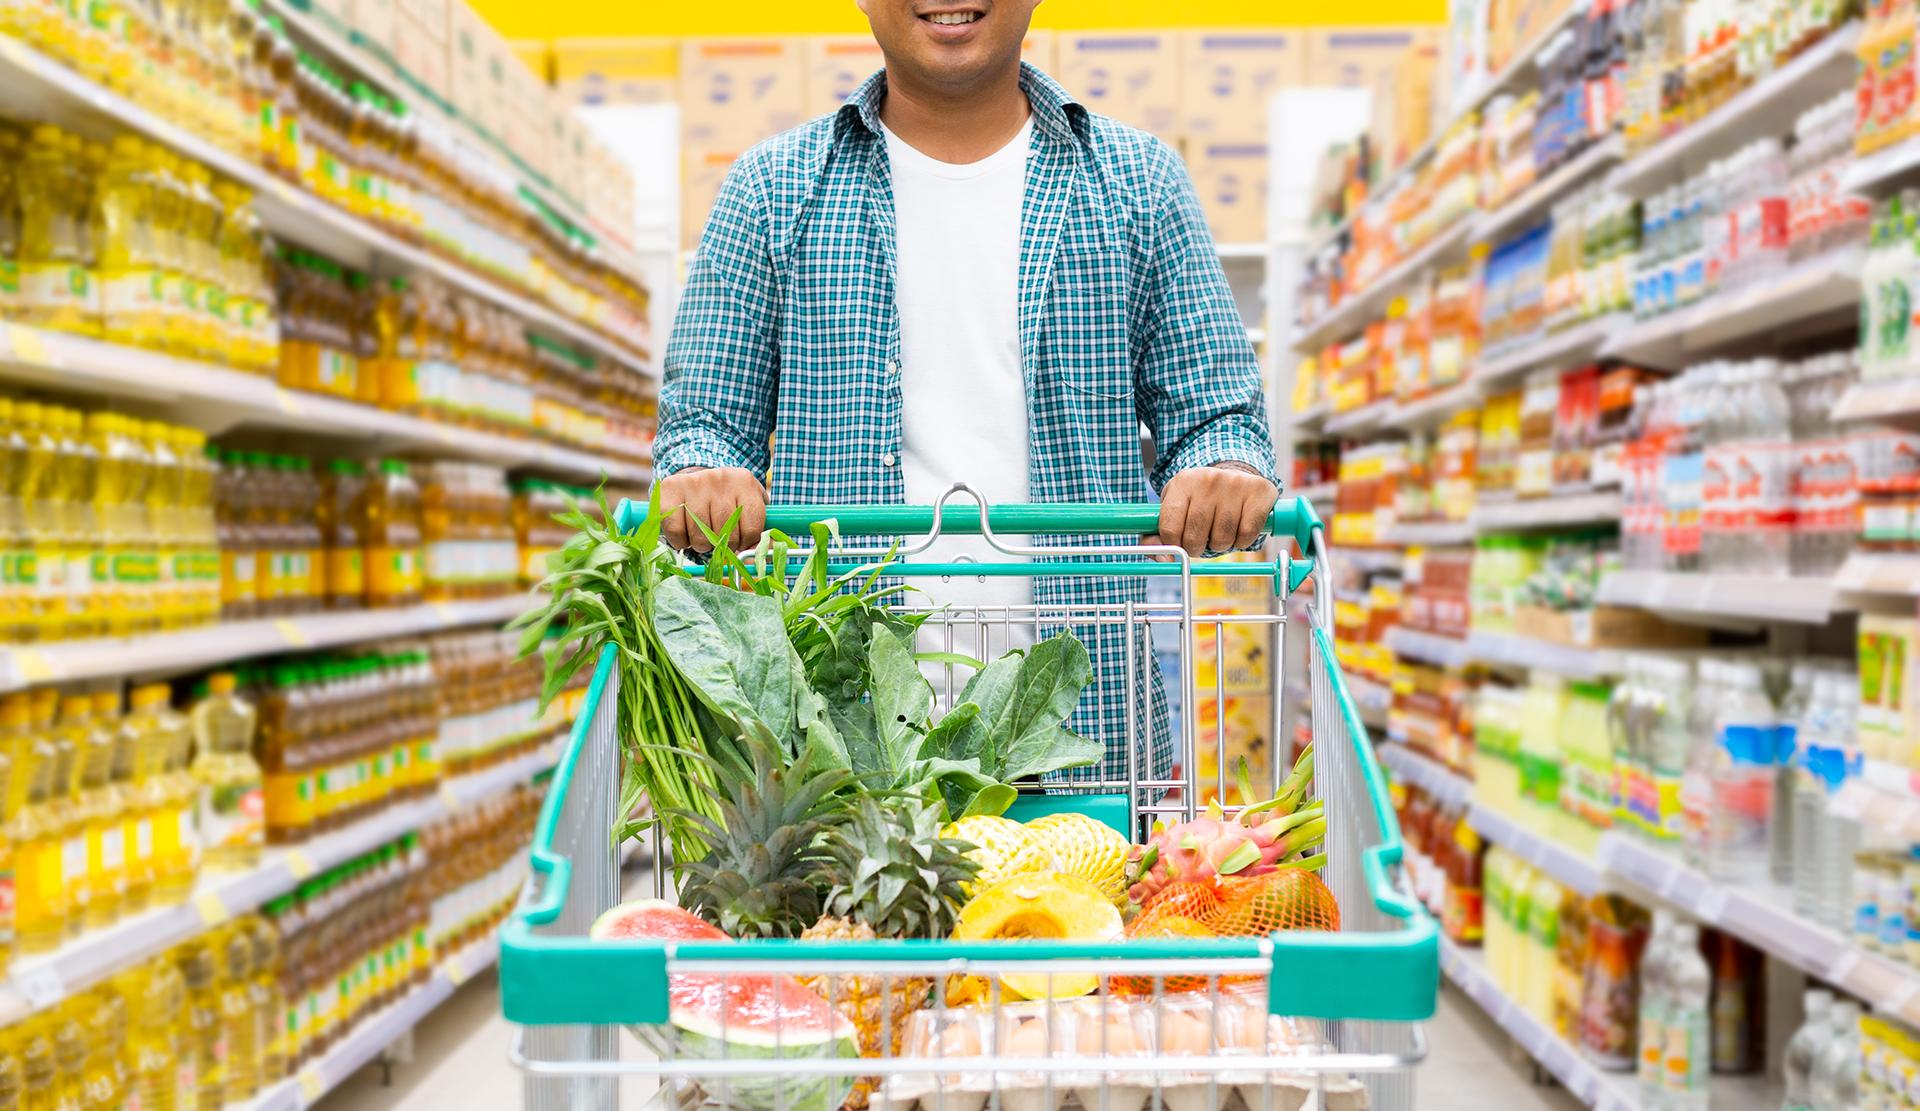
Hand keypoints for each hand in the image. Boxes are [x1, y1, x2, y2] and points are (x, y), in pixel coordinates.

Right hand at [658, 466, 767, 553]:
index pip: (752, 528)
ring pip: (701, 536)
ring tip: (701, 534)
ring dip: (701, 545)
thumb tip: (750, 561)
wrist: (693, 476)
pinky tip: (685, 532)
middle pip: (726, 533)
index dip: (745, 543)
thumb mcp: (745, 506)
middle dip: (722, 545)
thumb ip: (754, 531)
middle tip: (717, 538)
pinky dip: (680, 541)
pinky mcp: (670, 490)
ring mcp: (694, 483)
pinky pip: (676, 532)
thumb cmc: (723, 498)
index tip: (740, 542)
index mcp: (744, 482)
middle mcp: (720, 478)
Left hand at [1145, 464, 1276, 556]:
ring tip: (1220, 532)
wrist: (1237, 473)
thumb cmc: (1201, 498)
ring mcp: (1234, 484)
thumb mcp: (1175, 507)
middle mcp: (1208, 480)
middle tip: (1202, 540)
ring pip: (1222, 539)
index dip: (1174, 545)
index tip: (1180, 544)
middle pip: (1195, 537)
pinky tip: (1239, 529)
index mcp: (1182, 483)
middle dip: (1197, 548)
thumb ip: (1158, 535)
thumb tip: (1164, 559)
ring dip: (1221, 545)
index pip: (1169, 528)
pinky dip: (1242, 541)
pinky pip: (1246, 535)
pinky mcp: (1258, 492)